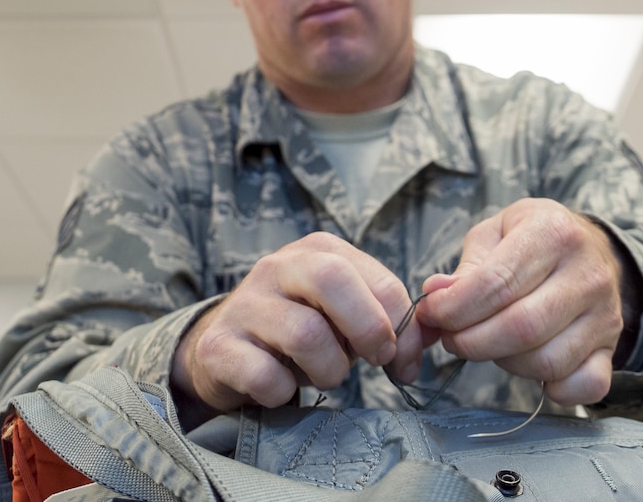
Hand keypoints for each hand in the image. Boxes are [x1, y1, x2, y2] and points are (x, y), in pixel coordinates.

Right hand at [171, 232, 422, 418]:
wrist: (224, 351)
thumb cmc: (301, 330)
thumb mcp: (344, 315)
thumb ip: (387, 319)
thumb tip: (424, 337)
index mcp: (318, 251)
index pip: (379, 279)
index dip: (403, 325)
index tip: (403, 361)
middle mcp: (278, 267)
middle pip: (333, 279)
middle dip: (367, 328)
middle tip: (375, 361)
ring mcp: (244, 304)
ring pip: (305, 334)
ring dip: (329, 370)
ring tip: (323, 375)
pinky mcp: (218, 347)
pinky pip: (266, 376)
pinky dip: (284, 392)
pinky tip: (282, 387)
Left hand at [416, 198, 624, 405]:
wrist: (589, 247)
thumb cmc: (533, 239)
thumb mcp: (495, 234)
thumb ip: (466, 268)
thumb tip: (436, 295)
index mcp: (554, 232)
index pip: (496, 283)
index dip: (454, 308)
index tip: (433, 314)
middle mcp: (588, 272)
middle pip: (521, 328)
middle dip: (472, 342)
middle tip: (452, 337)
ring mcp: (606, 313)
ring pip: (547, 361)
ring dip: (503, 363)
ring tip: (488, 344)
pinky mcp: (612, 347)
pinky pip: (587, 386)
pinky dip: (554, 389)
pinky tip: (530, 366)